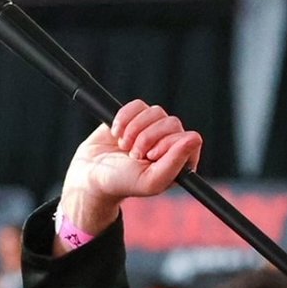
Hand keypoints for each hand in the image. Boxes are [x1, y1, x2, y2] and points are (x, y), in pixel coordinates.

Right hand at [58, 100, 202, 244]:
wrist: (91, 174)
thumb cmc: (123, 182)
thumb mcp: (151, 180)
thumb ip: (175, 162)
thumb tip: (195, 138)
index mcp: (179, 162)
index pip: (189, 140)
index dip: (167, 145)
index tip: (150, 157)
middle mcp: (169, 143)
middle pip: (172, 123)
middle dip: (148, 138)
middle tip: (134, 155)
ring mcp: (153, 128)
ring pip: (155, 112)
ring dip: (134, 129)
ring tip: (124, 146)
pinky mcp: (135, 116)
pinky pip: (137, 105)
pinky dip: (124, 118)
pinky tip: (116, 134)